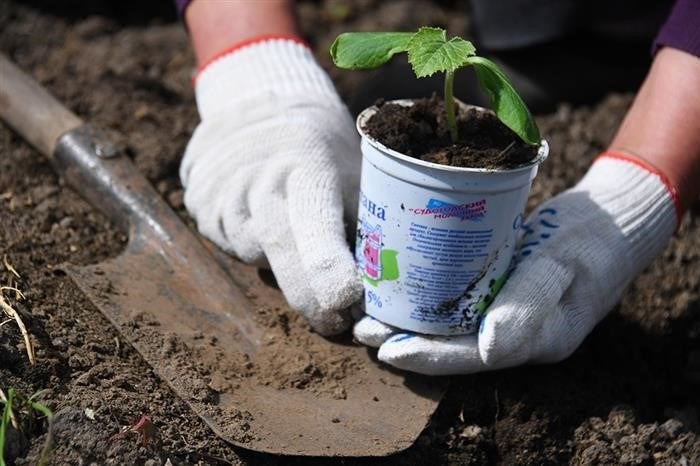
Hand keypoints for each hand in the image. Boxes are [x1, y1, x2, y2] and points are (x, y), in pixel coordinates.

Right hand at [180, 38, 362, 334]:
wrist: (257, 103)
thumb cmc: (322, 150)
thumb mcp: (352, 174)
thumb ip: (362, 227)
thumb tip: (381, 292)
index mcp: (306, 166)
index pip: (315, 224)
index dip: (329, 268)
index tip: (346, 300)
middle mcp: (257, 179)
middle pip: (278, 250)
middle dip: (309, 294)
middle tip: (335, 321)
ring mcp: (220, 191)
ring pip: (253, 253)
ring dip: (279, 262)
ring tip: (292, 226)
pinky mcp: (197, 202)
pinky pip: (229, 242)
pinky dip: (251, 244)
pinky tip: (262, 216)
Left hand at [354, 154, 678, 373]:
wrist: (613, 218)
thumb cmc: (594, 238)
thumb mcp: (565, 263)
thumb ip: (531, 302)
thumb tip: (486, 349)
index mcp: (539, 338)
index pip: (473, 357)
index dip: (429, 356)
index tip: (388, 349)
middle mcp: (517, 332)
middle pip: (453, 346)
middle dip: (406, 340)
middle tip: (362, 328)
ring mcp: (508, 311)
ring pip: (451, 326)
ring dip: (409, 320)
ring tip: (368, 311)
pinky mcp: (502, 288)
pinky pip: (460, 300)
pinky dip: (428, 296)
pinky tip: (399, 282)